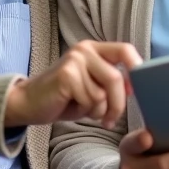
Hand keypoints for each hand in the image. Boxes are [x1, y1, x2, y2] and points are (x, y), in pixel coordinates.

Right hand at [4, 41, 140, 128]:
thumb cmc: (64, 99)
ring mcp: (74, 60)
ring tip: (86, 111)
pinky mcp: (66, 75)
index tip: (138, 91)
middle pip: (116, 78)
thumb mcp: (93, 88)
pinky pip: (90, 99)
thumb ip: (112, 82)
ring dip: (98, 110)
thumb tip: (136, 86)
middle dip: (118, 104)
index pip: (125, 50)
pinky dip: (86, 111)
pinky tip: (74, 107)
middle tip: (111, 120)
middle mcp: (84, 49)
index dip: (137, 69)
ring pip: (103, 93)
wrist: (29, 104)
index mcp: (94, 49)